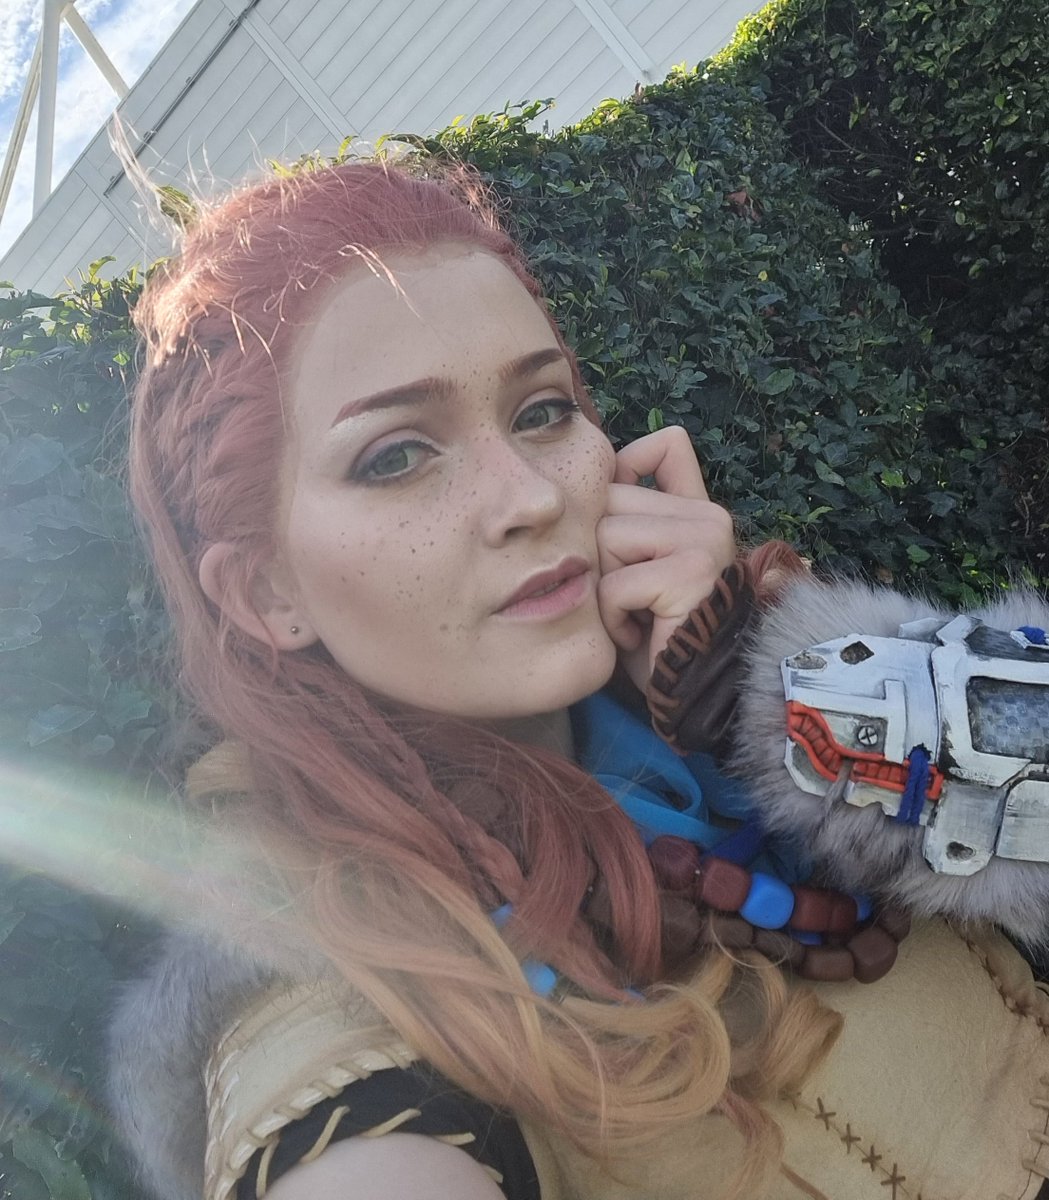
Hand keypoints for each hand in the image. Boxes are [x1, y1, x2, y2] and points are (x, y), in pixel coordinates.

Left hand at [596, 427, 736, 691]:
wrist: (688, 696)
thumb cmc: (652, 636)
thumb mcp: (633, 566)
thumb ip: (627, 515)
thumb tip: (589, 466)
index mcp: (699, 509)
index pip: (665, 446)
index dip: (625, 473)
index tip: (621, 538)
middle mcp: (711, 516)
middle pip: (609, 498)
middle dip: (599, 556)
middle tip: (629, 600)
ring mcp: (706, 539)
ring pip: (606, 537)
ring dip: (603, 589)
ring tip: (633, 616)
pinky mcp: (692, 571)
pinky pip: (614, 583)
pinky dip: (613, 617)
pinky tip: (639, 634)